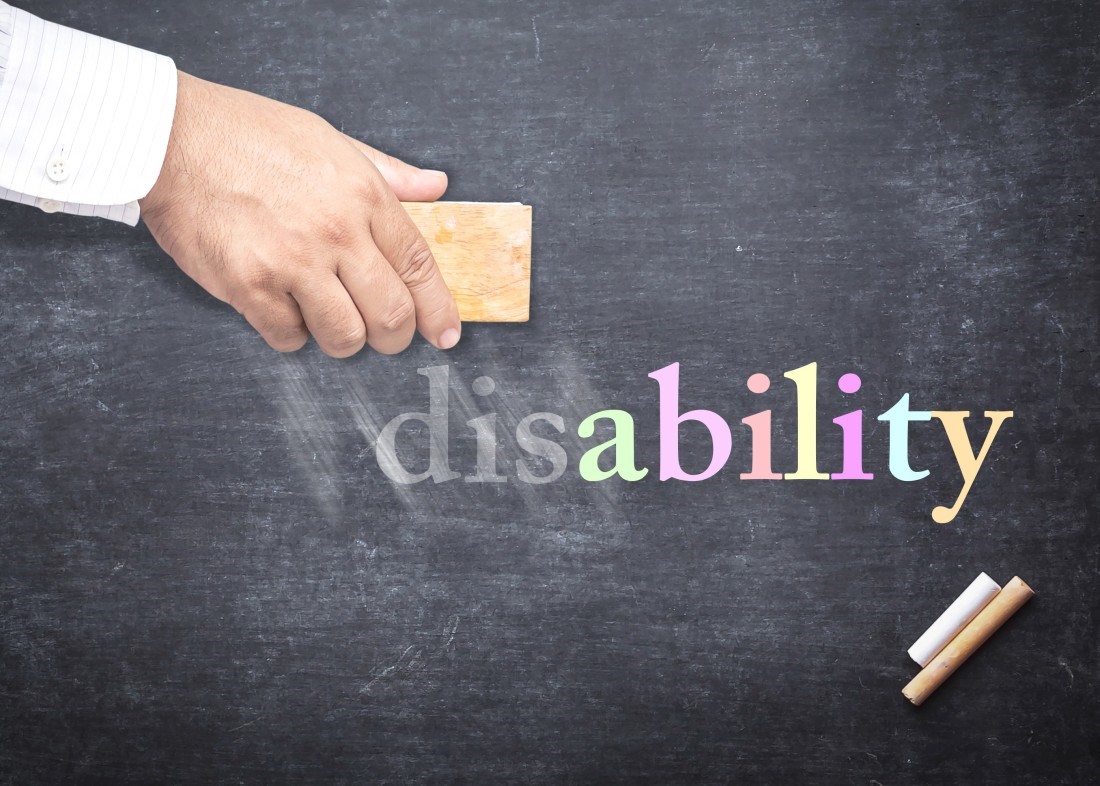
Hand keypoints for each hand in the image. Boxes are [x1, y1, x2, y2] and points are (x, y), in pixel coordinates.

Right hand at [139, 71, 460, 355]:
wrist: (171, 137)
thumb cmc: (249, 135)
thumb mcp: (330, 140)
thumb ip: (387, 173)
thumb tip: (436, 187)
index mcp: (363, 196)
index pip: (420, 265)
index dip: (438, 308)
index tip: (446, 334)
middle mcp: (336, 232)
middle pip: (391, 315)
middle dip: (393, 337)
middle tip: (381, 334)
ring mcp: (293, 262)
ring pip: (345, 337)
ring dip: (341, 338)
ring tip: (324, 316)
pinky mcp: (250, 286)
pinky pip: (289, 338)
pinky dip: (290, 334)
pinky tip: (280, 307)